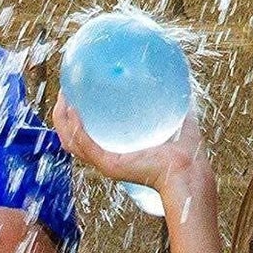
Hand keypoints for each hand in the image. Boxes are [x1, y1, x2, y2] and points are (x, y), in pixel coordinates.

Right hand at [52, 97, 212, 216]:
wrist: (190, 170)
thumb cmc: (186, 153)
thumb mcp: (176, 121)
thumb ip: (175, 103)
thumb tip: (178, 82)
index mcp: (118, 150)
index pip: (87, 135)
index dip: (75, 117)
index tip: (74, 93)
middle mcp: (108, 158)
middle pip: (72, 138)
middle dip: (62, 115)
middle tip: (65, 92)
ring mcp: (107, 162)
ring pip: (72, 141)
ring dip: (62, 119)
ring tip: (63, 98)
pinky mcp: (111, 164)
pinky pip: (85, 146)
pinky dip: (75, 129)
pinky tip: (72, 112)